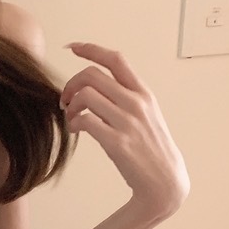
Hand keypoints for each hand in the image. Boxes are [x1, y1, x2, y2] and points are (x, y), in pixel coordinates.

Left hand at [60, 42, 189, 222]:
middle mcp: (136, 102)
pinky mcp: (117, 142)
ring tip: (70, 118)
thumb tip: (96, 90)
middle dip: (71, 84)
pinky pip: (85, 121)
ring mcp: (127, 122)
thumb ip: (125, 100)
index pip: (115, 59)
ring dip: (70, 106)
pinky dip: (73, 123)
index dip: (91, 49)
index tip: (72, 48)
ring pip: (86, 96)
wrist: (163, 180)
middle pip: (93, 75)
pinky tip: (75, 130)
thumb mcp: (145, 116)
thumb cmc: (150, 149)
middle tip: (65, 101)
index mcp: (143, 93)